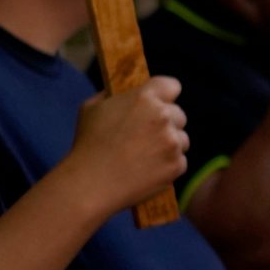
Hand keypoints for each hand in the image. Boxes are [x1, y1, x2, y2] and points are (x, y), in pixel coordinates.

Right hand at [59, 76, 187, 217]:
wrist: (90, 184)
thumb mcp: (92, 108)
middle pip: (179, 114)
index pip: (171, 86)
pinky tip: (146, 169)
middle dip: (167, 123)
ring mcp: (172, 142)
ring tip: (144, 155)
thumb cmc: (88, 145)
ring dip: (169, 144)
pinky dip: (167, 165)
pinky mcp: (177, 165)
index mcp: (144, 98)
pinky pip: (180, 161)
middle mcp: (163, 117)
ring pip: (182, 139)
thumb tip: (126, 92)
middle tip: (146, 135)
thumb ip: (114, 95)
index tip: (161, 101)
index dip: (165, 94)